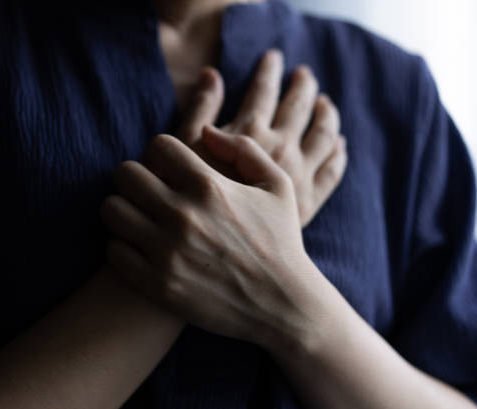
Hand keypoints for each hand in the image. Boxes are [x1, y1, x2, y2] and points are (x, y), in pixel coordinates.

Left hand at [100, 133, 334, 352]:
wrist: (282, 306)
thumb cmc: (281, 242)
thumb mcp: (278, 186)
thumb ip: (243, 149)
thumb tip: (204, 130)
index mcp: (210, 186)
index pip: (157, 146)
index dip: (160, 152)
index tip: (165, 167)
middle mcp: (184, 215)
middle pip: (125, 174)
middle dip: (134, 177)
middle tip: (145, 189)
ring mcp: (168, 251)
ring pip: (111, 209)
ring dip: (122, 209)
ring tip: (138, 216)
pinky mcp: (157, 284)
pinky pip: (113, 250)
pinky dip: (121, 244)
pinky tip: (139, 246)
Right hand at [178, 50, 346, 226]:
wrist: (211, 247)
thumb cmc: (188, 198)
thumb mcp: (185, 148)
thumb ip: (200, 109)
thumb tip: (211, 74)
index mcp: (250, 133)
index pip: (264, 90)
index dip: (268, 71)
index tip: (273, 58)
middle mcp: (281, 149)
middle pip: (299, 106)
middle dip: (302, 85)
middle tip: (304, 75)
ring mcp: (300, 175)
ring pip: (324, 135)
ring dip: (327, 114)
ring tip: (326, 103)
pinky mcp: (309, 202)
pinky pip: (332, 171)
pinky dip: (338, 154)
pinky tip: (338, 145)